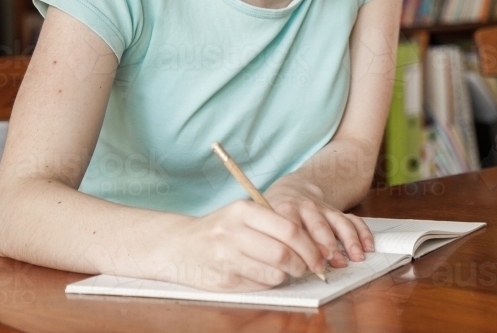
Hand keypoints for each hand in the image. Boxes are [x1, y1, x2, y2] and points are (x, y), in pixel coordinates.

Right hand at [162, 200, 326, 291]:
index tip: (318, 254)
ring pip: (274, 272)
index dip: (309, 245)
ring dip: (288, 275)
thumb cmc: (218, 229)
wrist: (177, 246)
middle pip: (284, 253)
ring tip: (289, 270)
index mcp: (243, 211)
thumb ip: (271, 223)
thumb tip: (311, 243)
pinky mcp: (223, 280)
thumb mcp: (240, 215)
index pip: (288, 228)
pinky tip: (267, 275)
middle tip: (311, 267)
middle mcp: (233, 233)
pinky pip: (259, 285)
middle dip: (304, 263)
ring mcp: (227, 258)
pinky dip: (271, 283)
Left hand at [263, 178, 374, 269]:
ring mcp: (325, 210)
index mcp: (285, 209)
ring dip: (349, 241)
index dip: (300, 249)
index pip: (293, 228)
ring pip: (339, 223)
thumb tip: (274, 269)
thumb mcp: (265, 221)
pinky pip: (353, 221)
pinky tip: (368, 248)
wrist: (293, 190)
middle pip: (319, 226)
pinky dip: (363, 234)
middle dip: (326, 246)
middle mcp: (307, 208)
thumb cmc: (276, 213)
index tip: (304, 268)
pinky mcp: (337, 213)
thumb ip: (270, 241)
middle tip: (328, 264)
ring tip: (355, 258)